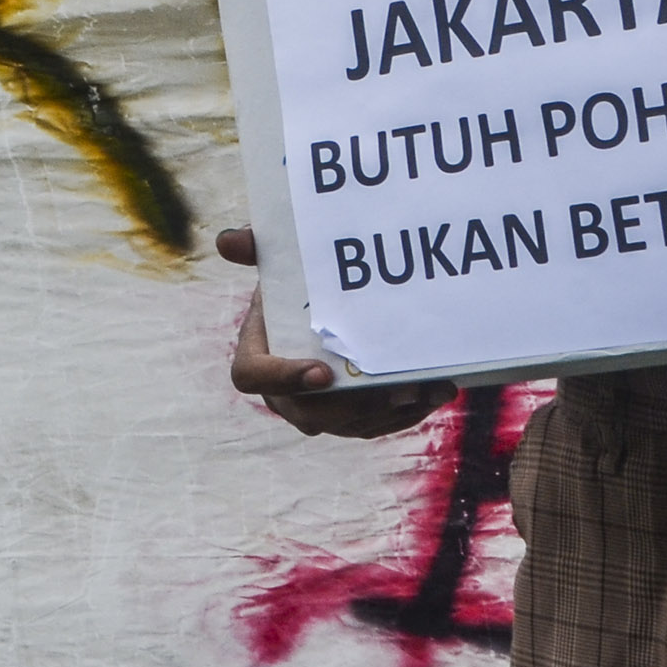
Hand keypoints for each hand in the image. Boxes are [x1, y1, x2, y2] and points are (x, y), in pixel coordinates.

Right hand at [217, 229, 452, 438]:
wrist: (325, 307)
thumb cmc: (297, 284)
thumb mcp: (279, 262)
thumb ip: (257, 248)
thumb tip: (228, 241)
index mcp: (257, 355)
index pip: (252, 377)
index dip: (282, 379)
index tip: (320, 371)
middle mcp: (285, 393)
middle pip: (308, 415)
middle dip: (350, 406)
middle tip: (385, 388)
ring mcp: (320, 410)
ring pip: (350, 424)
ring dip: (388, 410)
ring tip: (423, 387)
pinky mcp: (353, 418)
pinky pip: (378, 424)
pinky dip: (409, 411)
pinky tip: (437, 390)